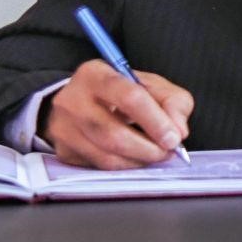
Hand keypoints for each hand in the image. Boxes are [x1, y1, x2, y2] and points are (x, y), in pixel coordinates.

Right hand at [42, 59, 193, 169]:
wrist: (80, 101)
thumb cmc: (119, 91)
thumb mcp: (149, 85)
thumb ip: (172, 101)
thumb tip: (178, 130)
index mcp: (95, 74)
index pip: (129, 97)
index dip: (155, 121)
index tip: (174, 138)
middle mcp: (72, 100)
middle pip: (114, 133)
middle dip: (148, 147)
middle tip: (168, 151)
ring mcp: (64, 128)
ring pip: (106, 155)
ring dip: (138, 160)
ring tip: (156, 155)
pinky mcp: (63, 150)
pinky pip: (98, 166)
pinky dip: (124, 166)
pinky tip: (136, 158)